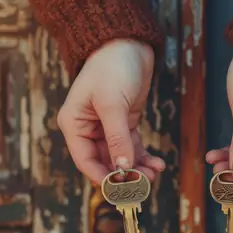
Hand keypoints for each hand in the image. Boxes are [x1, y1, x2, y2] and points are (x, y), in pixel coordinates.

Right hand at [57, 39, 165, 184]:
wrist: (129, 43)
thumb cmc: (112, 67)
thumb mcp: (112, 103)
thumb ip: (117, 137)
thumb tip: (123, 169)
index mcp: (74, 124)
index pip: (85, 160)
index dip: (103, 177)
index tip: (123, 189)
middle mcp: (87, 129)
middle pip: (104, 162)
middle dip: (125, 174)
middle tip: (146, 182)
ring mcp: (106, 127)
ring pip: (120, 158)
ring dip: (137, 168)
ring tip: (155, 173)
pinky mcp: (124, 123)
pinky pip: (132, 147)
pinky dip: (143, 157)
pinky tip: (157, 163)